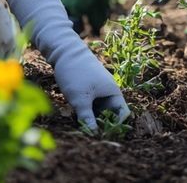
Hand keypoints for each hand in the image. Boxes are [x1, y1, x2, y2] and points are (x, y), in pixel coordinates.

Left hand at [8, 0, 129, 130]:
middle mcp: (108, 91)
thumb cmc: (75, 74)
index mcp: (113, 93)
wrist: (64, 50)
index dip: (115, 126)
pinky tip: (74, 112)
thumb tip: (93, 135)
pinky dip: (84, 110)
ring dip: (91, 117)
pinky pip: (90, 104)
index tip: (101, 134)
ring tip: (78, 121)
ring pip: (98, 110)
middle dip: (100, 123)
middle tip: (86, 130)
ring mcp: (98, 89)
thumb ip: (87, 118)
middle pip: (110, 114)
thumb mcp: (80, 100)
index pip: (122, 114)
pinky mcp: (88, 88)